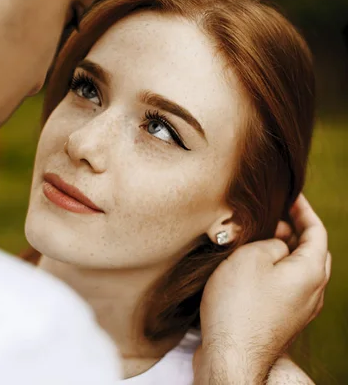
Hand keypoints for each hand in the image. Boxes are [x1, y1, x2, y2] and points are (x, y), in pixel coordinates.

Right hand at [195, 194, 330, 383]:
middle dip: (296, 231)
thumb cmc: (238, 304)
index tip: (291, 196)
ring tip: (260, 240)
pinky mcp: (283, 320)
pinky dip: (277, 270)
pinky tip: (253, 269)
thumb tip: (278, 246)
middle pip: (313, 252)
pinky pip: (287, 287)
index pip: (317, 232)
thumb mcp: (250, 257)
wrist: (231, 352)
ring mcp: (300, 309)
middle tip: (274, 217)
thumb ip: (270, 243)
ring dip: (285, 251)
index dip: (304, 210)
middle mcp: (313, 291)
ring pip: (300, 270)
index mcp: (311, 272)